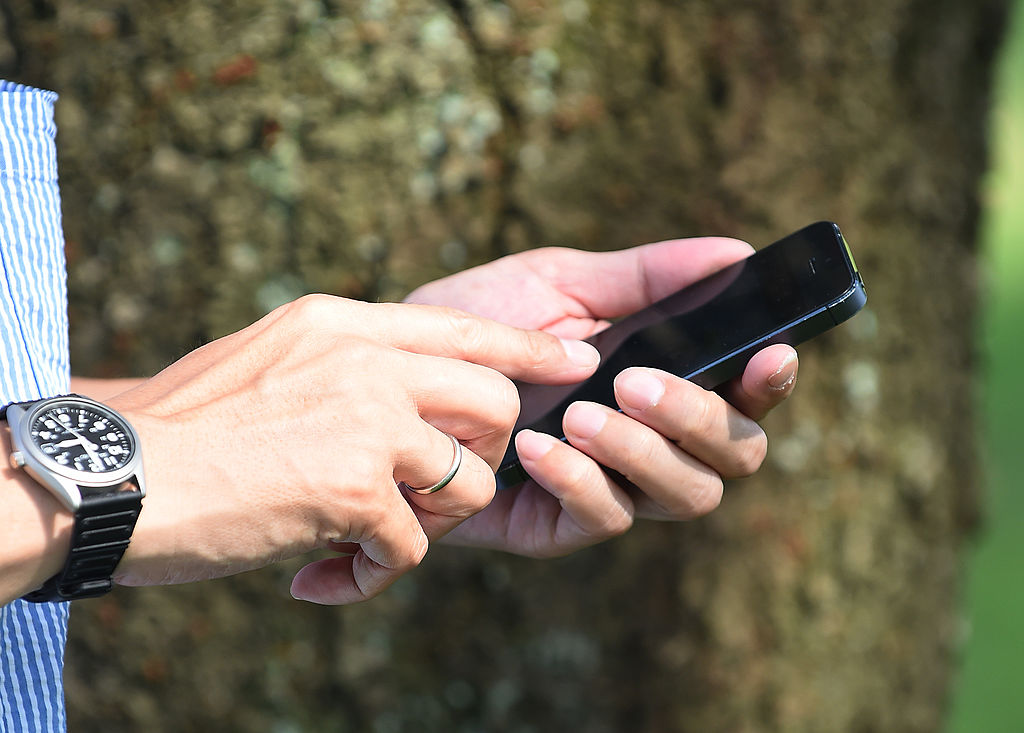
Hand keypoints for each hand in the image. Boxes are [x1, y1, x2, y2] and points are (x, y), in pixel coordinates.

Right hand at [105, 295, 598, 602]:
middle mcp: (365, 359)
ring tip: (374, 531)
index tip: (576, 357)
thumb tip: (408, 394)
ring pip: (471, 479)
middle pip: (493, 401)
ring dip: (435, 520)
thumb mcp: (271, 358)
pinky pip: (417, 543)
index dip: (528, 345)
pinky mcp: (356, 488)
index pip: (462, 325)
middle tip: (433, 488)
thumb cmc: (188, 427)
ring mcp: (366, 420)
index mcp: (343, 323)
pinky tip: (330, 565)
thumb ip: (346, 364)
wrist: (117, 474)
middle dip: (484, 453)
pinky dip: (381, 567)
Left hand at [405, 238, 798, 556]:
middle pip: (732, 458)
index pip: (746, 398)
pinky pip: (602, 518)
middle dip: (699, 419)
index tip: (768, 351)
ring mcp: (608, 487)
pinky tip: (537, 444)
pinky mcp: (555, 526)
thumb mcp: (560, 283)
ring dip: (641, 451)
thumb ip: (645, 277)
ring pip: (683, 495)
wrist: (396, 366)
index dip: (770, 383)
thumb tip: (736, 250)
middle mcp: (650, 443)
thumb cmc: (483, 321)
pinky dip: (580, 479)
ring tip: (580, 412)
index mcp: (664, 384)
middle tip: (636, 381)